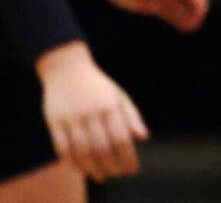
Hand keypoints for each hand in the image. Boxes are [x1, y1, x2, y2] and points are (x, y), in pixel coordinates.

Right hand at [36, 42, 148, 181]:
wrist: (66, 68)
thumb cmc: (97, 84)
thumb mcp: (119, 95)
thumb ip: (131, 117)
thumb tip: (143, 138)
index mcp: (109, 106)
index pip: (121, 138)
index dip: (127, 157)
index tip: (132, 169)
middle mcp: (90, 113)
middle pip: (101, 148)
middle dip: (111, 166)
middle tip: (117, 174)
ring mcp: (71, 118)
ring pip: (81, 151)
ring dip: (92, 168)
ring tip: (100, 176)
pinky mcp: (54, 121)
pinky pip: (61, 147)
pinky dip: (71, 161)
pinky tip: (80, 168)